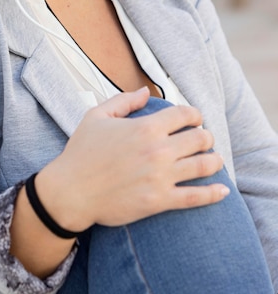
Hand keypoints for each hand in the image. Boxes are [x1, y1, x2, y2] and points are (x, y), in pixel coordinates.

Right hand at [37, 88, 228, 231]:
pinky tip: (222, 190)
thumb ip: (123, 101)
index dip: (194, 114)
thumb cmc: (81, 153)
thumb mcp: (96, 117)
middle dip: (206, 136)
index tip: (194, 119)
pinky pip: (196, 197)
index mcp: (145, 128)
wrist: (70, 192)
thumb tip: (145, 92)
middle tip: (203, 140)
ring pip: (204, 165)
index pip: (185, 115)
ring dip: (214, 160)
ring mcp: (161, 177)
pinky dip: (213, 193)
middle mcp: (157, 150)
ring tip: (213, 160)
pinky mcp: (160, 201)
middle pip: (200, 138)